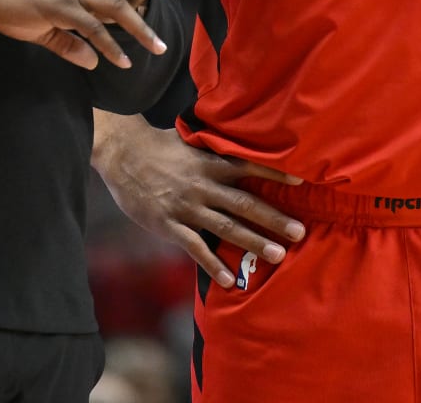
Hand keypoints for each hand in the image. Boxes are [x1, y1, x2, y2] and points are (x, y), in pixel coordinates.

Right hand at [0, 0, 167, 70]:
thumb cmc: (12, 6)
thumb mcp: (44, 30)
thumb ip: (69, 45)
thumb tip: (93, 63)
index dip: (132, 14)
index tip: (148, 33)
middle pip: (121, 1)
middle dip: (144, 24)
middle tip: (163, 45)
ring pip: (114, 9)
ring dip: (138, 30)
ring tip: (155, 48)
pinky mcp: (60, 7)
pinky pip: (91, 26)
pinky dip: (109, 44)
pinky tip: (121, 59)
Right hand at [94, 121, 305, 287]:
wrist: (120, 153)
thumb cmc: (157, 145)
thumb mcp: (189, 140)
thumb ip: (213, 148)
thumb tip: (237, 143)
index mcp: (209, 163)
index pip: (248, 168)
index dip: (274, 176)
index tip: (300, 184)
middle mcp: (203, 185)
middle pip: (244, 203)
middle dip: (273, 218)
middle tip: (299, 232)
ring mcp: (186, 207)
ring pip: (226, 227)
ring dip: (252, 242)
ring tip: (277, 255)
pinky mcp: (169, 224)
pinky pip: (194, 247)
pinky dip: (211, 263)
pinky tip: (227, 278)